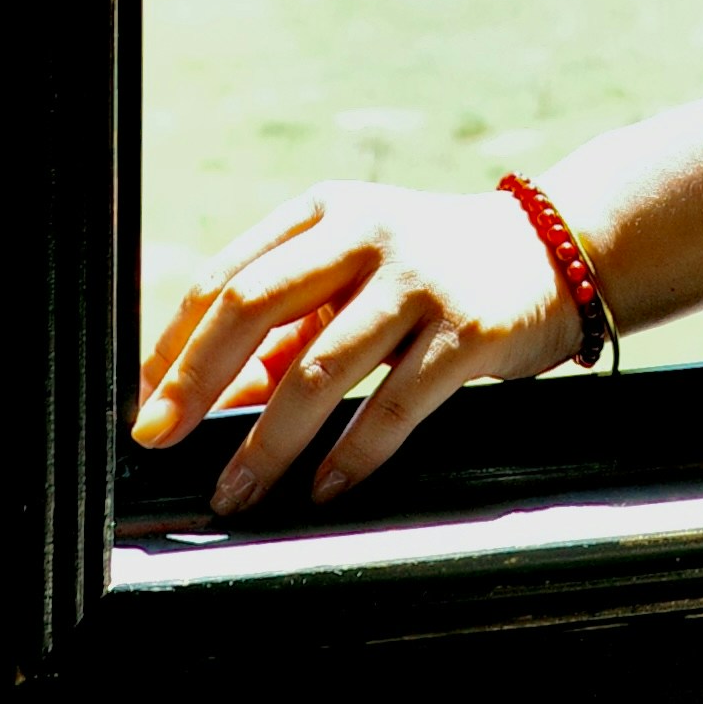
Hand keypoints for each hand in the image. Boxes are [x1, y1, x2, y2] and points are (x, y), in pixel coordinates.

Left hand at [129, 181, 586, 514]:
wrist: (557, 250)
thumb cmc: (434, 270)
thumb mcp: (356, 275)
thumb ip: (289, 326)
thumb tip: (212, 396)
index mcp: (325, 211)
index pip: (226, 277)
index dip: (175, 344)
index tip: (146, 403)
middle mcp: (366, 234)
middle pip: (253, 307)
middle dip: (195, 383)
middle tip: (160, 440)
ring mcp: (418, 279)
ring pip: (317, 369)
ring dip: (266, 442)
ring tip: (235, 491)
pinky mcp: (466, 330)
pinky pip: (393, 404)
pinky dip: (351, 454)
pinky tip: (324, 488)